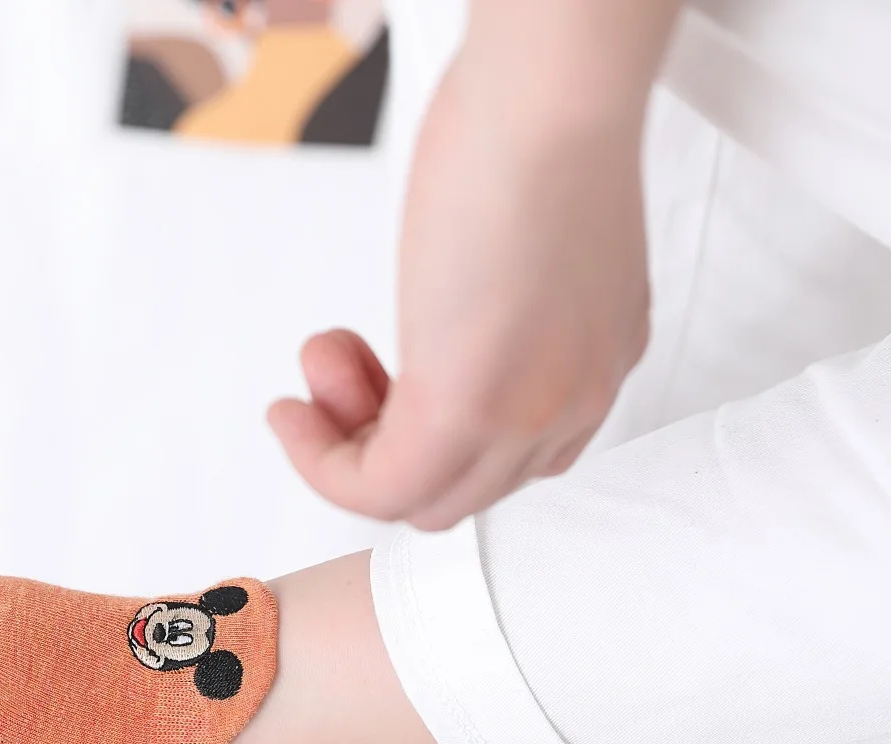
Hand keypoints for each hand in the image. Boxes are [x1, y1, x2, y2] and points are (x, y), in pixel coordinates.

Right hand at [269, 32, 657, 530]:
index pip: (510, 457)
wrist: (552, 95)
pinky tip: (293, 415)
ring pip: (425, 502)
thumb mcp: (531, 249)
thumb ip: (506, 315)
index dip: (431, 426)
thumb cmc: (541, 130)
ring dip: (348, 451)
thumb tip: (449, 331)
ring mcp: (527, 415)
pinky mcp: (466, 408)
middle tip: (338, 372)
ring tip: (316, 376)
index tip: (378, 377)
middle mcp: (574, 403)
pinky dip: (324, 467)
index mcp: (597, 365)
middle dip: (383, 438)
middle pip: (465, 488)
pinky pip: (380, 491)